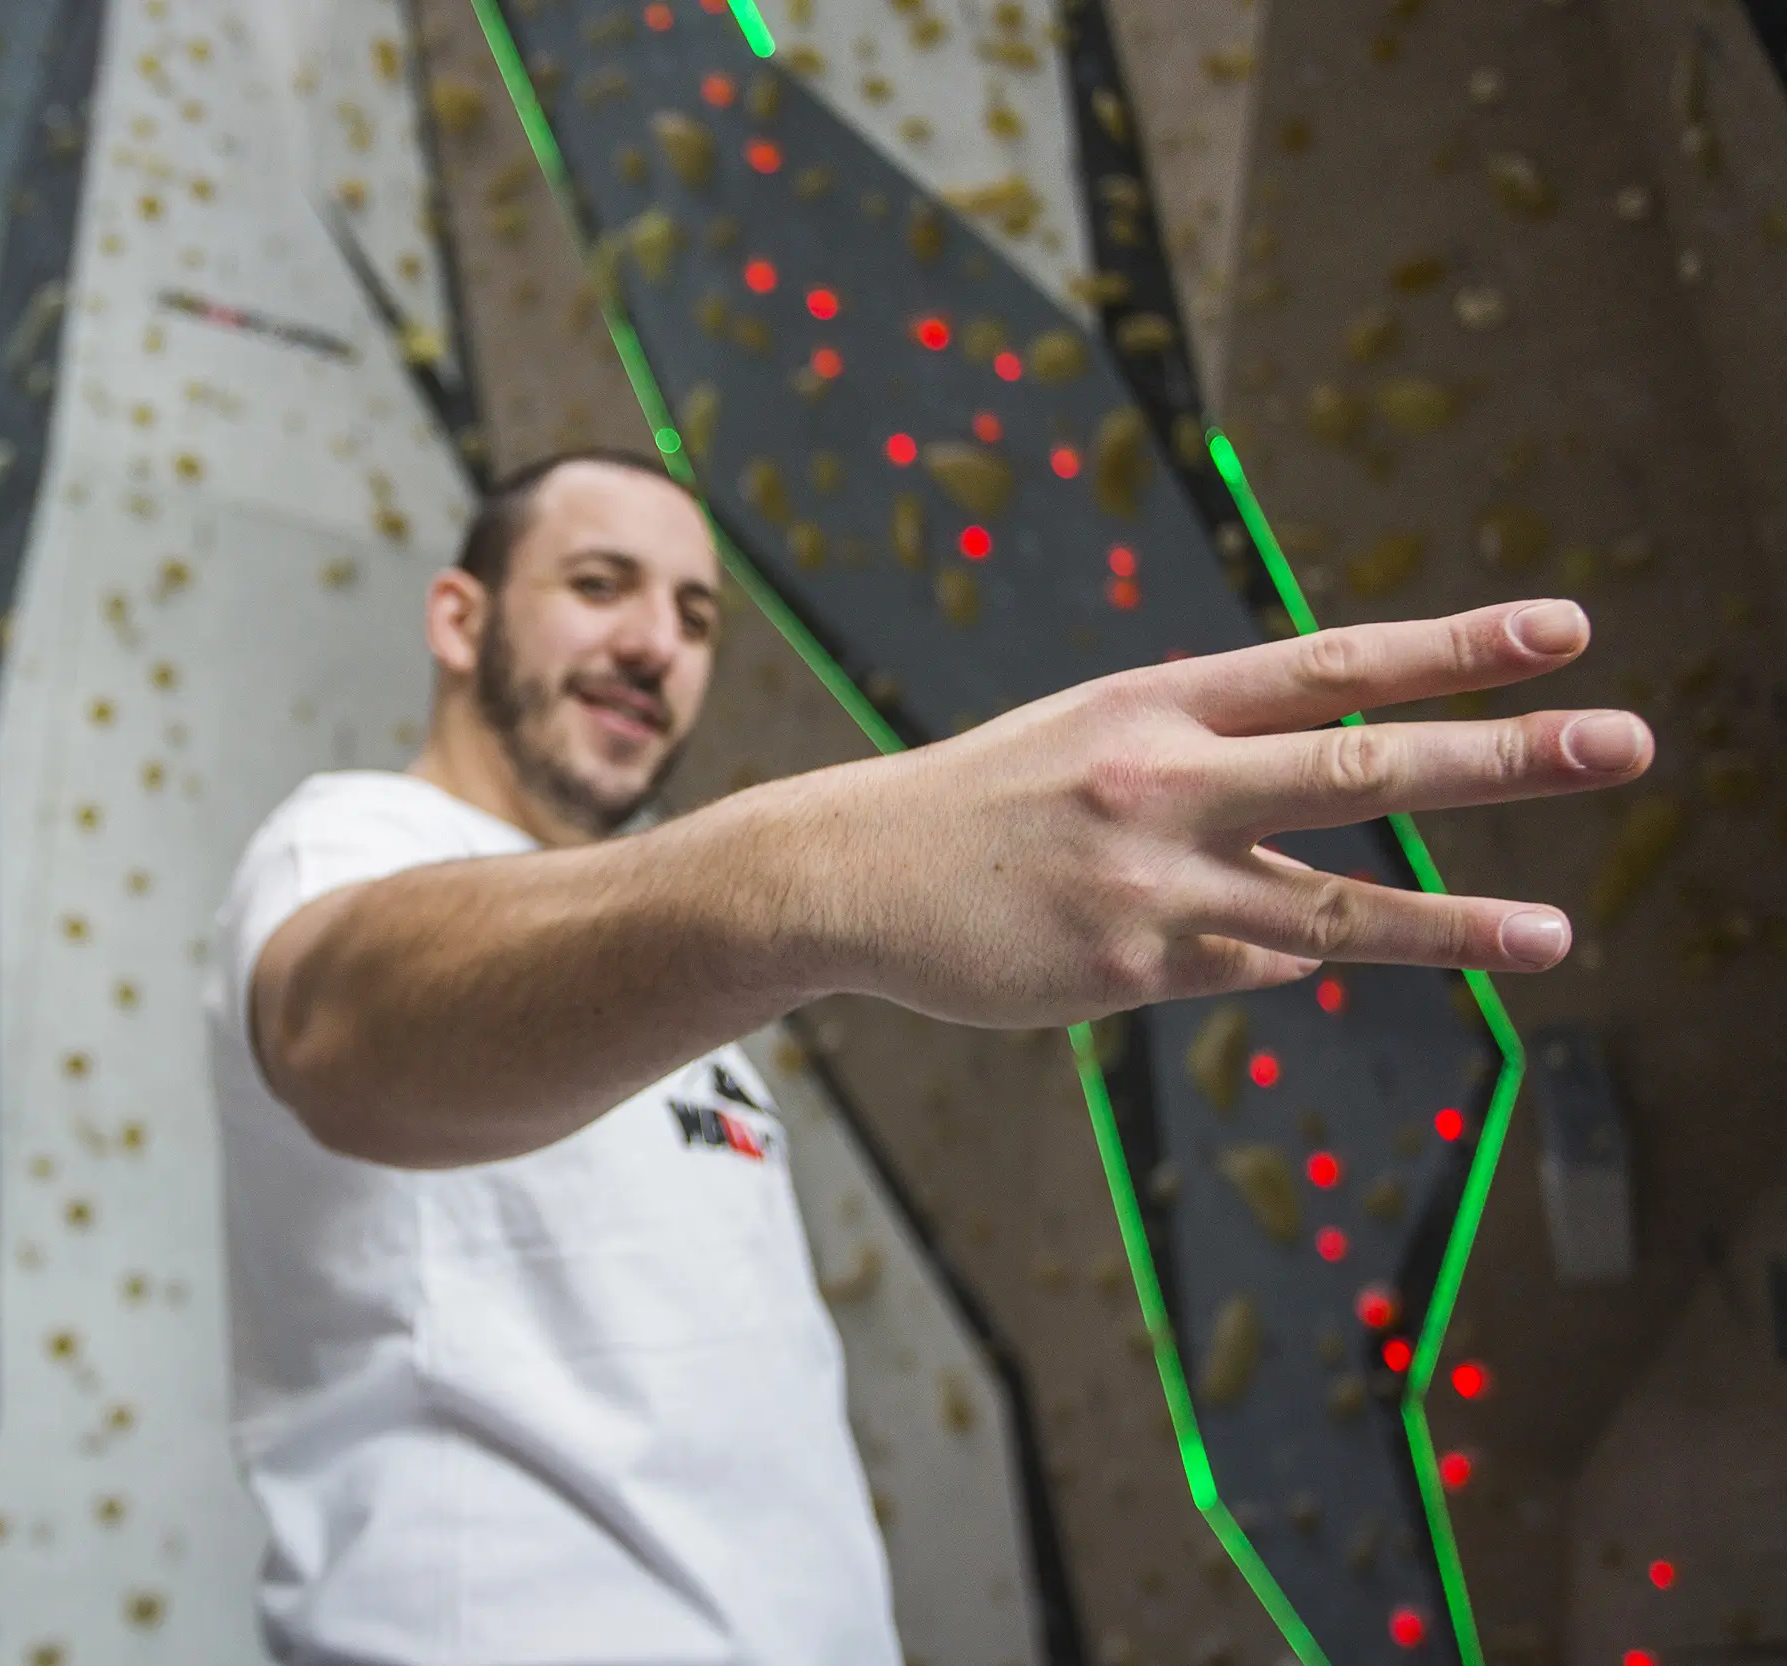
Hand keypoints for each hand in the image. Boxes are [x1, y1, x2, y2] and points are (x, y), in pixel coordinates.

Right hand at [793, 598, 1650, 1027]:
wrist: (846, 872)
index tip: (1563, 625)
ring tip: (1558, 936)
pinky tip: (1234, 951)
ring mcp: (1150, 880)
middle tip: (1621, 740)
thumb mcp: (1090, 736)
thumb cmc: (983, 800)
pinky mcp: (1130, 969)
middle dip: (1502, 754)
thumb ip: (1210, 770)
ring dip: (1455, 923)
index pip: (1331, 665)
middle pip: (1360, 768)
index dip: (1453, 646)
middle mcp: (1164, 778)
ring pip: (1333, 908)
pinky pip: (1245, 968)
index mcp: (1157, 701)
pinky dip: (1264, 959)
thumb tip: (1305, 856)